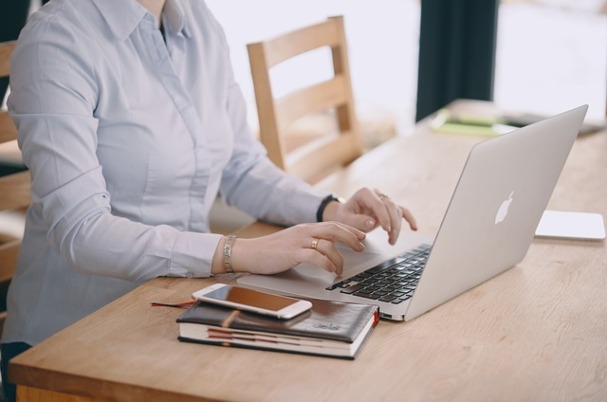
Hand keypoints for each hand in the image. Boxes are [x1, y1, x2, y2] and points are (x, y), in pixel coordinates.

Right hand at [212, 222, 365, 274]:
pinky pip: (315, 256)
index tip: (361, 236)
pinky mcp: (292, 253)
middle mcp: (304, 231)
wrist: (249, 253)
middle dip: (351, 237)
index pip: (332, 224)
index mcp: (305, 228)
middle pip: (334, 229)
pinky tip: (330, 270)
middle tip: (361, 247)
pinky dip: (326, 263)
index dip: (349, 229)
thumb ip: (309, 243)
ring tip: (341, 268)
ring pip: (327, 244)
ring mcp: (298, 241)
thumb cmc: (270, 251)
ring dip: (339, 257)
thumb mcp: (293, 242)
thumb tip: (328, 249)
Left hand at [322, 187, 416, 244]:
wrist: (344, 215)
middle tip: (391, 237)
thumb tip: (372, 222)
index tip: (386, 229)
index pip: (379, 203)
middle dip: (393, 223)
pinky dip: (409, 219)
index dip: (384, 216)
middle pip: (391, 206)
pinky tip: (414, 228)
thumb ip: (357, 221)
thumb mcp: (346, 220)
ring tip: (391, 240)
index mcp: (365, 193)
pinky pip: (402, 211)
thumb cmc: (344, 216)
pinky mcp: (389, 207)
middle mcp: (376, 194)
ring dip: (397, 226)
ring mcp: (384, 199)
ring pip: (397, 211)